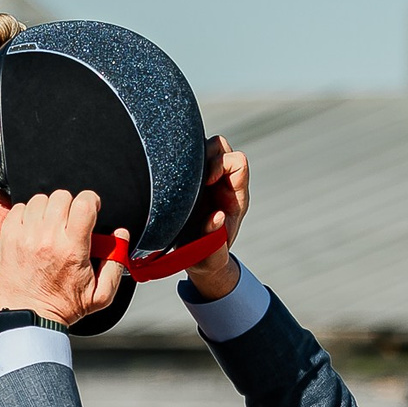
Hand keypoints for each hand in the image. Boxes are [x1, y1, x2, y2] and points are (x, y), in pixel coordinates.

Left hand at [0, 191, 127, 326]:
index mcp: (72, 249)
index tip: (89, 209)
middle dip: (69, 205)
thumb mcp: (101, 294)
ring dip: (47, 209)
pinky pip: (17, 209)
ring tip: (50, 225)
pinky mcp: (7, 238)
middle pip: (61, 197)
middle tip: (69, 222)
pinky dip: (26, 214)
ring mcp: (24, 237)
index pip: (83, 203)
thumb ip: (116, 264)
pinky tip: (33, 228)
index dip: (90, 201)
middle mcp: (47, 239)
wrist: (29, 317)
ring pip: (39, 200)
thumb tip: (120, 236)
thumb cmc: (62, 307)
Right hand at [187, 137, 248, 300]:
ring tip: (180, 179)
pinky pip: (187, 158)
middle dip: (206, 155)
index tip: (205, 182)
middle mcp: (223, 183)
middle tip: (191, 177)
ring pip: (203, 147)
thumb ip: (214, 237)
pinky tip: (170, 178)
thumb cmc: (208, 256)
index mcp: (235, 196)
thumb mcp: (211, 253)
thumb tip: (216, 217)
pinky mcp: (190, 181)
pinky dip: (179, 161)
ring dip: (192, 157)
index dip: (221, 165)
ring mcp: (206, 179)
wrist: (198, 260)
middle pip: (221, 146)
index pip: (237, 162)